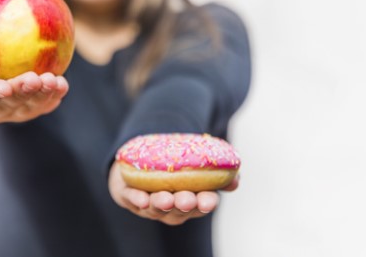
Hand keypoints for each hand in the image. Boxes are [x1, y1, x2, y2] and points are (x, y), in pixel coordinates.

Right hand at [0, 42, 68, 124]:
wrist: (7, 51)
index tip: (5, 87)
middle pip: (7, 104)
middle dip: (22, 92)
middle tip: (34, 79)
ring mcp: (15, 112)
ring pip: (29, 107)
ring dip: (42, 94)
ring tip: (51, 80)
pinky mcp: (35, 109)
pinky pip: (46, 104)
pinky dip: (55, 94)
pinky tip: (61, 84)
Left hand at [108, 162, 238, 225]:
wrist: (143, 155)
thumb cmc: (177, 162)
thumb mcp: (199, 160)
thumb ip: (218, 169)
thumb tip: (236, 179)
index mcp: (192, 200)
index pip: (202, 205)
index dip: (206, 203)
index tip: (209, 200)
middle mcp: (171, 207)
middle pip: (179, 211)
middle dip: (183, 205)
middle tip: (187, 199)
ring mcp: (150, 203)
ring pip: (156, 208)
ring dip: (161, 204)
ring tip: (166, 198)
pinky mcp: (129, 195)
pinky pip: (131, 200)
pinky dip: (136, 200)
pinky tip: (141, 198)